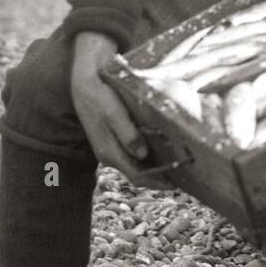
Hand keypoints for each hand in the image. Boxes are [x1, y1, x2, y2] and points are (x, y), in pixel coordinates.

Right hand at [70, 31, 162, 187]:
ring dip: (153, 168)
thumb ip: (127, 135)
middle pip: (137, 174)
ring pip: (135, 165)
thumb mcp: (113, 113)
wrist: (84, 82)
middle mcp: (109, 155)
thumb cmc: (100, 96)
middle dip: (158, 178)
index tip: (176, 184)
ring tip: (174, 165)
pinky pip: (131, 154)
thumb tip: (141, 155)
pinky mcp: (112, 139)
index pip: (136, 176)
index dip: (157, 183)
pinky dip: (147, 157)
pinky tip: (160, 151)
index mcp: (110, 152)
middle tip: (181, 177)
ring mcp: (110, 148)